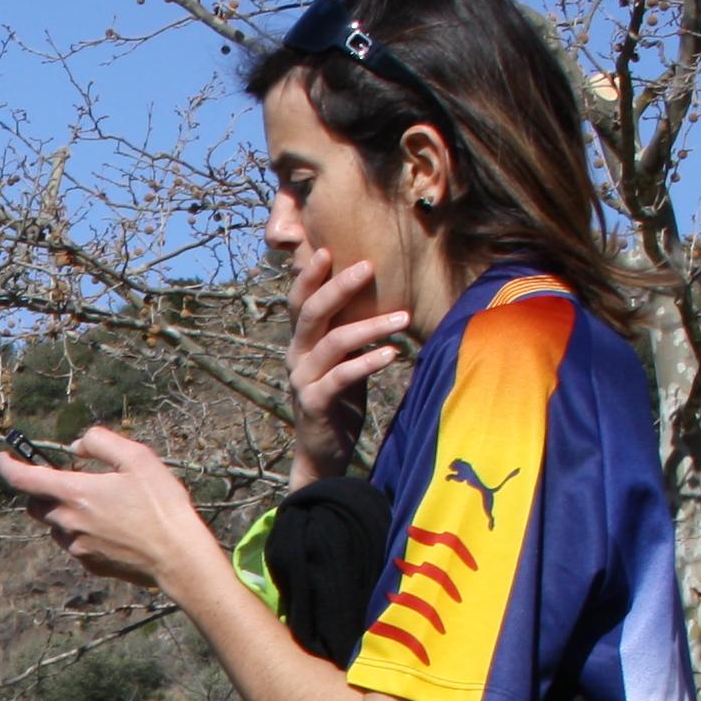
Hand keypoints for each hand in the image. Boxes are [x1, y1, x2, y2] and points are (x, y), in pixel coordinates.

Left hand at [0, 428, 222, 592]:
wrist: (177, 556)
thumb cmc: (161, 505)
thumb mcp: (137, 458)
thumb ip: (101, 442)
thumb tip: (76, 447)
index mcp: (75, 493)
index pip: (23, 479)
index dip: (7, 466)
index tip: (3, 458)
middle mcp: (67, 522)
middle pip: (35, 504)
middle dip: (42, 489)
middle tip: (68, 479)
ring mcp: (76, 547)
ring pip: (54, 525)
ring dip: (63, 511)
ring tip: (99, 503)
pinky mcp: (88, 564)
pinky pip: (74, 543)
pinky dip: (81, 530)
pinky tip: (111, 526)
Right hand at [285, 246, 407, 487]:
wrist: (323, 451)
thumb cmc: (338, 399)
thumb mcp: (341, 358)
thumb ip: (346, 330)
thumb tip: (373, 293)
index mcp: (301, 342)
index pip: (299, 301)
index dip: (309, 275)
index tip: (328, 249)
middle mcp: (296, 356)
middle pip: (311, 312)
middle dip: (339, 286)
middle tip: (368, 267)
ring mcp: (303, 380)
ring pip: (333, 342)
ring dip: (370, 327)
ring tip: (404, 319)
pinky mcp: (315, 403)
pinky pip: (341, 377)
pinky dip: (367, 362)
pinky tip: (393, 354)